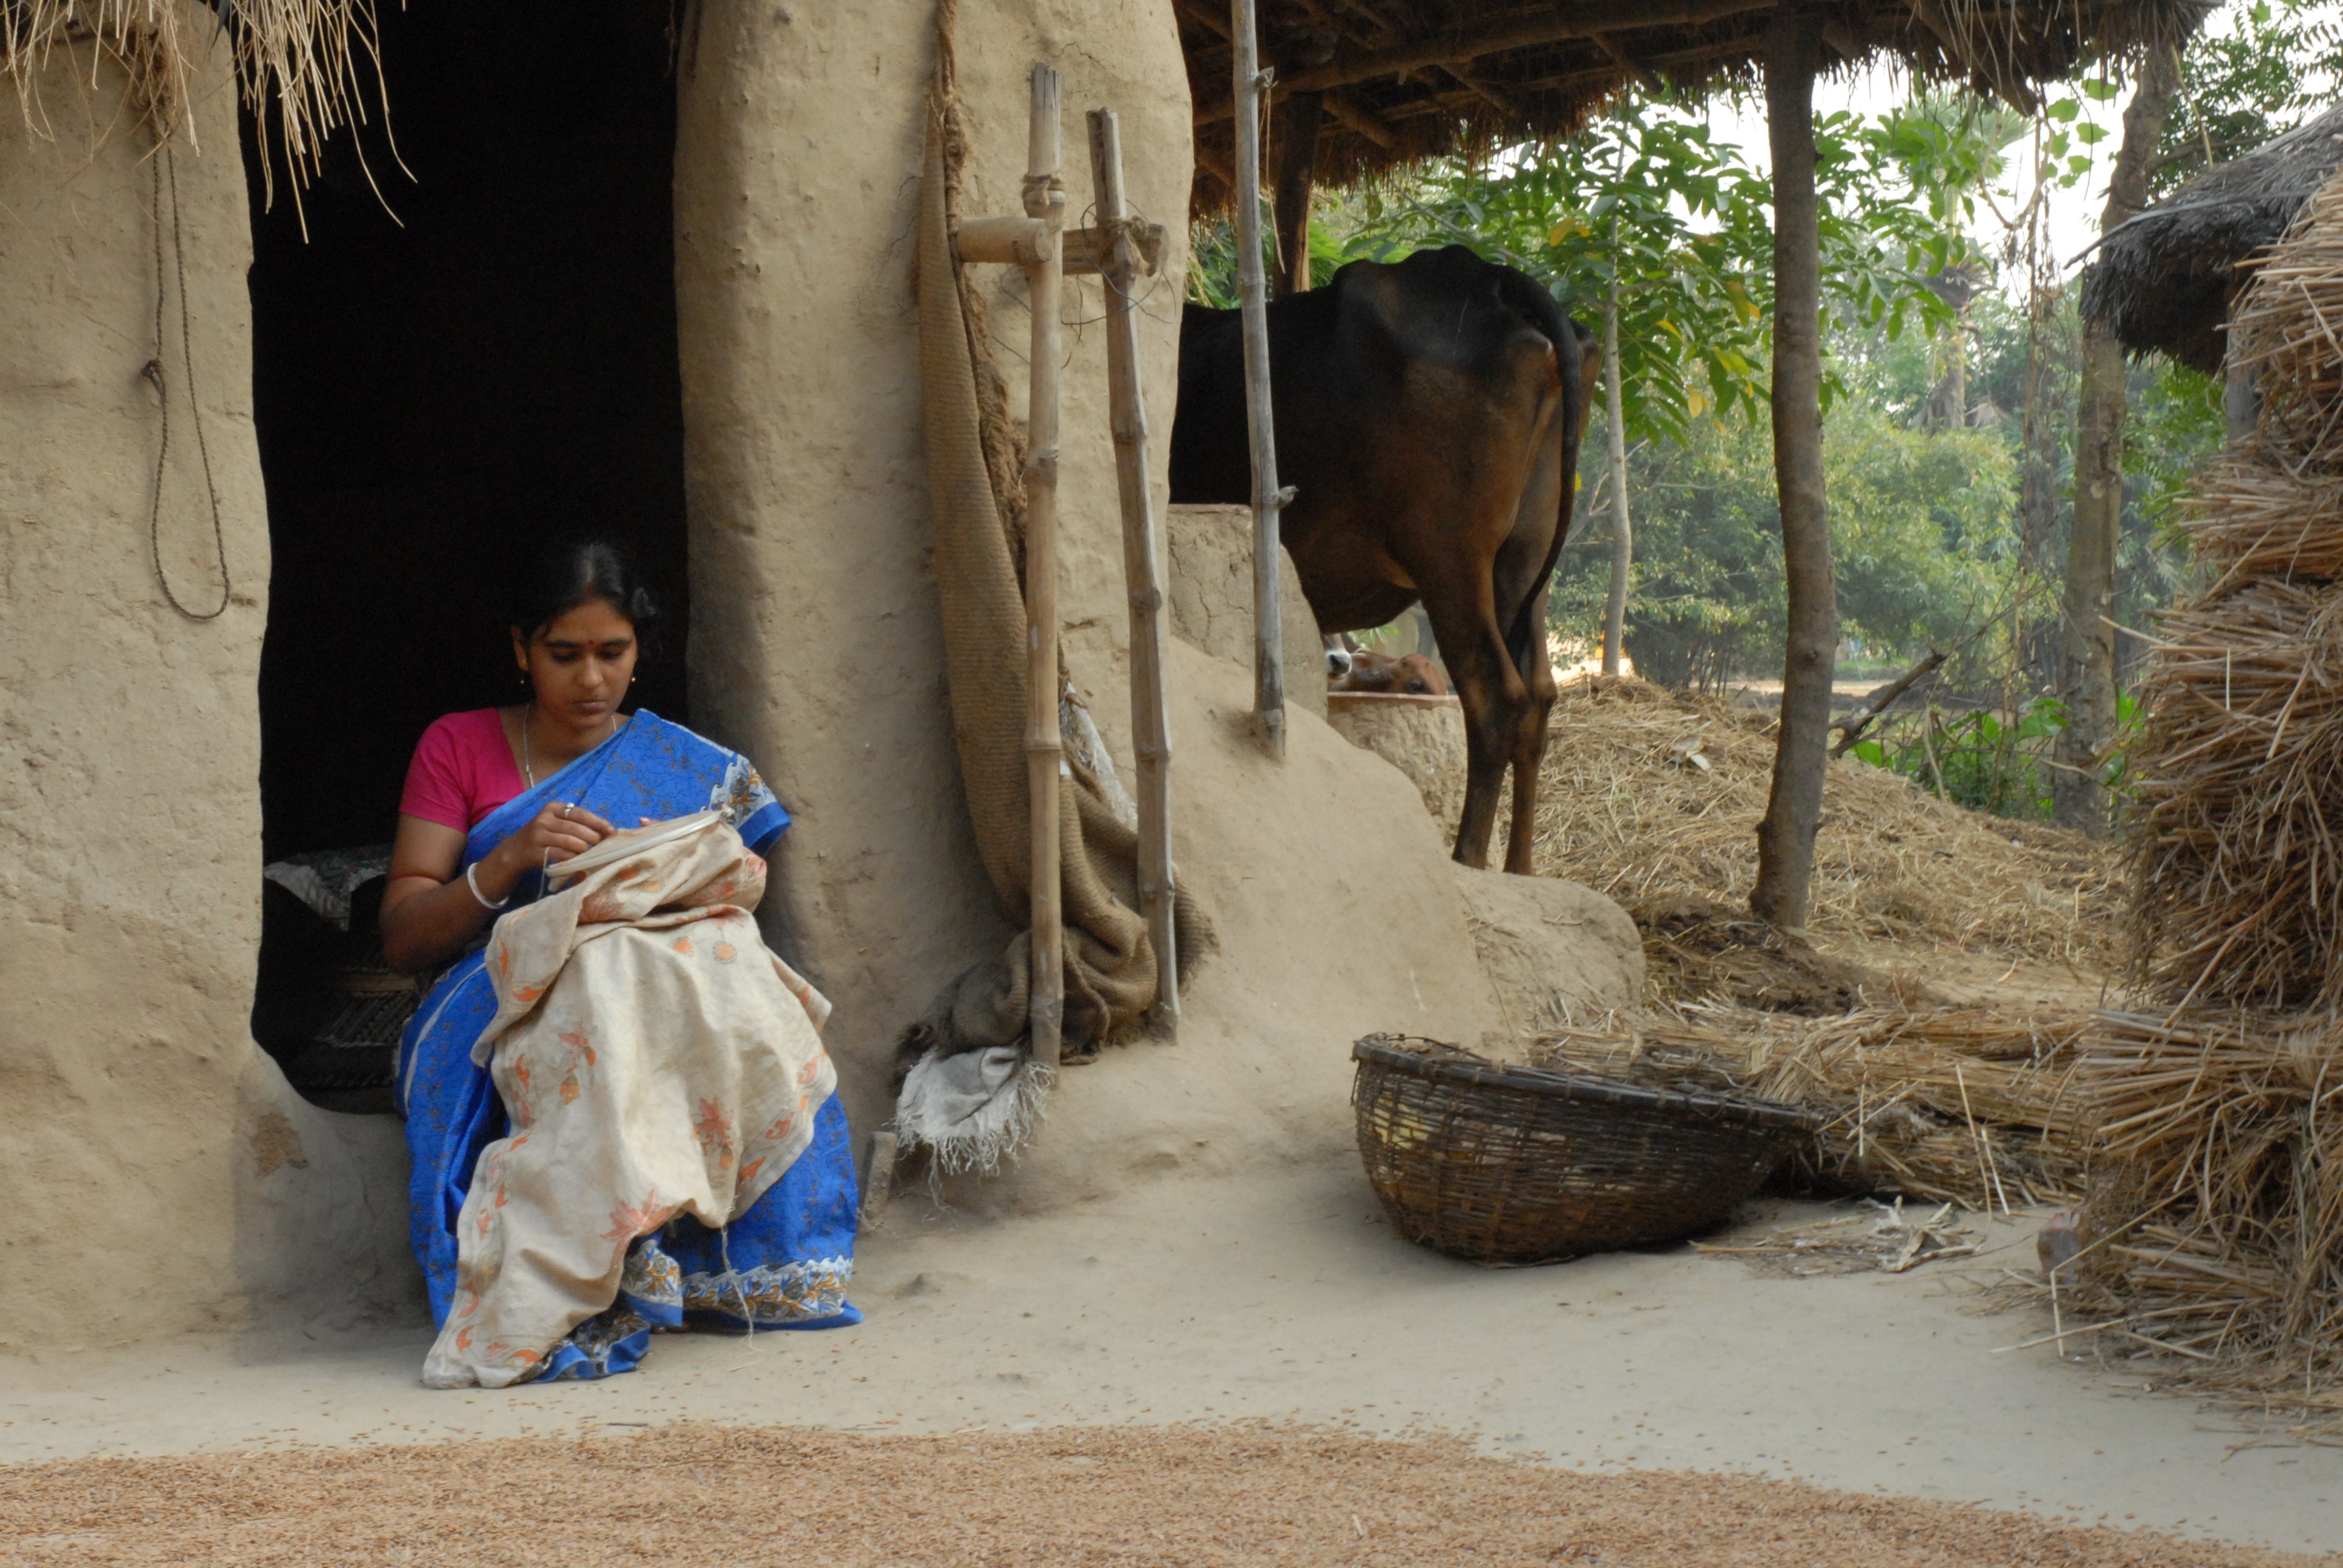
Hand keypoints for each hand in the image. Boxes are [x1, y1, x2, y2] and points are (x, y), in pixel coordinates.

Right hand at [489, 800, 614, 879]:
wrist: (515, 851)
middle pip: (576, 828)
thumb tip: (606, 830)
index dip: (597, 821)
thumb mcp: (556, 823)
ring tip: (589, 852)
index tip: (610, 830)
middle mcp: (544, 819)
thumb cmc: (543, 836)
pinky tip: (577, 860)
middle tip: (600, 845)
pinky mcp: (535, 852)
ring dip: (584, 848)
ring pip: (569, 841)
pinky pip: (561, 854)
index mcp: (553, 808)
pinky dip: (573, 858)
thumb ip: (576, 824)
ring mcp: (538, 835)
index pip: (580, 813)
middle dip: (592, 837)